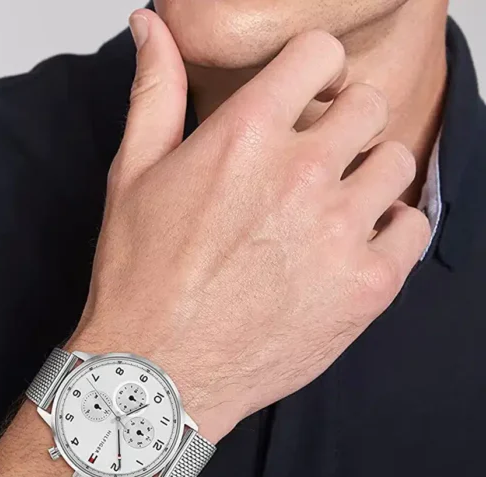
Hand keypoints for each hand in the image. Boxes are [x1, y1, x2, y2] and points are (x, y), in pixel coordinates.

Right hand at [67, 9, 429, 443]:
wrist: (158, 372)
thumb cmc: (140, 280)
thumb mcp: (132, 176)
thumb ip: (155, 92)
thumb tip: (150, 25)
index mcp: (245, 135)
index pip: (319, 55)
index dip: (313, 74)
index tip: (305, 100)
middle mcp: (302, 174)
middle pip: (368, 106)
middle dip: (343, 125)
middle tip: (314, 163)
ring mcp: (340, 232)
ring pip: (395, 164)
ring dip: (368, 176)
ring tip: (331, 209)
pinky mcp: (366, 287)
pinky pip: (413, 229)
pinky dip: (390, 232)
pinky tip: (350, 248)